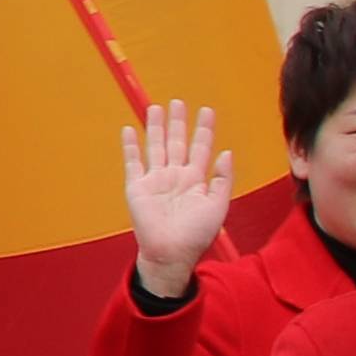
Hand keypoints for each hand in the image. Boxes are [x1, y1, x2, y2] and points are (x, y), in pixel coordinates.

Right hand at [122, 102, 233, 295]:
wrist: (171, 253)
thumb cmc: (196, 234)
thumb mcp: (218, 206)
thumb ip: (222, 179)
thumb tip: (226, 152)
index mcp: (195, 180)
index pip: (201, 148)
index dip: (204, 129)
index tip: (207, 111)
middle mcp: (175, 176)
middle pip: (176, 142)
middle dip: (178, 122)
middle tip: (179, 102)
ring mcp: (155, 180)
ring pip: (155, 146)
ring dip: (155, 127)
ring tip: (156, 108)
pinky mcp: (137, 187)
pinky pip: (133, 162)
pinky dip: (130, 146)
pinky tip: (129, 130)